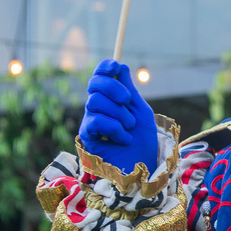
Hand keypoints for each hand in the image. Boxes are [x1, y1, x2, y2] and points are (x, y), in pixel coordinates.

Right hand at [79, 59, 158, 174]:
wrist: (143, 166)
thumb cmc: (144, 140)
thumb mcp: (140, 110)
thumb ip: (128, 89)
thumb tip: (119, 65)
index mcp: (109, 99)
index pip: (99, 77)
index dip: (104, 68)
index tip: (115, 65)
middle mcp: (96, 108)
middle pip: (94, 84)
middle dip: (114, 87)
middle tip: (128, 100)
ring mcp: (90, 122)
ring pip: (95, 101)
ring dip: (119, 113)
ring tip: (129, 128)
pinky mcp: (87, 137)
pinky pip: (96, 121)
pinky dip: (114, 128)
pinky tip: (123, 139)